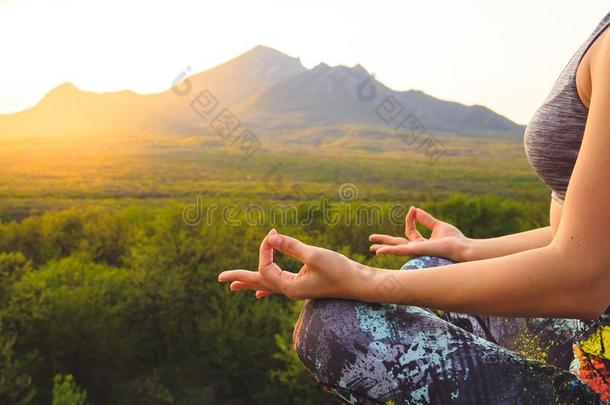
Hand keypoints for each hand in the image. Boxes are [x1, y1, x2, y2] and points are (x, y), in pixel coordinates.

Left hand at [218, 229, 362, 299]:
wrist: (360, 284)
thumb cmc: (340, 271)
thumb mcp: (314, 256)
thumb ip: (291, 247)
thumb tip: (271, 239)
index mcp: (289, 287)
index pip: (266, 267)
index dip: (265, 249)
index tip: (272, 235)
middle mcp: (289, 291)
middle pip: (259, 282)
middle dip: (240, 278)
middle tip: (219, 278)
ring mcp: (296, 289)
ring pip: (267, 285)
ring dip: (251, 282)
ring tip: (233, 286)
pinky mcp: (303, 285)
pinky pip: (278, 285)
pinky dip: (266, 286)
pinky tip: (259, 294)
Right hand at [369, 206, 469, 261]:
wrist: (461, 247)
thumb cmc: (454, 240)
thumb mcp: (438, 226)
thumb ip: (426, 219)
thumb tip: (415, 209)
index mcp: (422, 243)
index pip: (410, 231)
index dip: (410, 219)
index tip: (413, 209)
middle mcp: (417, 248)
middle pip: (397, 244)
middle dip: (384, 242)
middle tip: (371, 240)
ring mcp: (415, 251)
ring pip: (395, 249)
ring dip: (383, 248)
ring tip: (372, 249)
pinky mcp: (416, 251)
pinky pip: (399, 250)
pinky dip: (388, 250)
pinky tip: (379, 251)